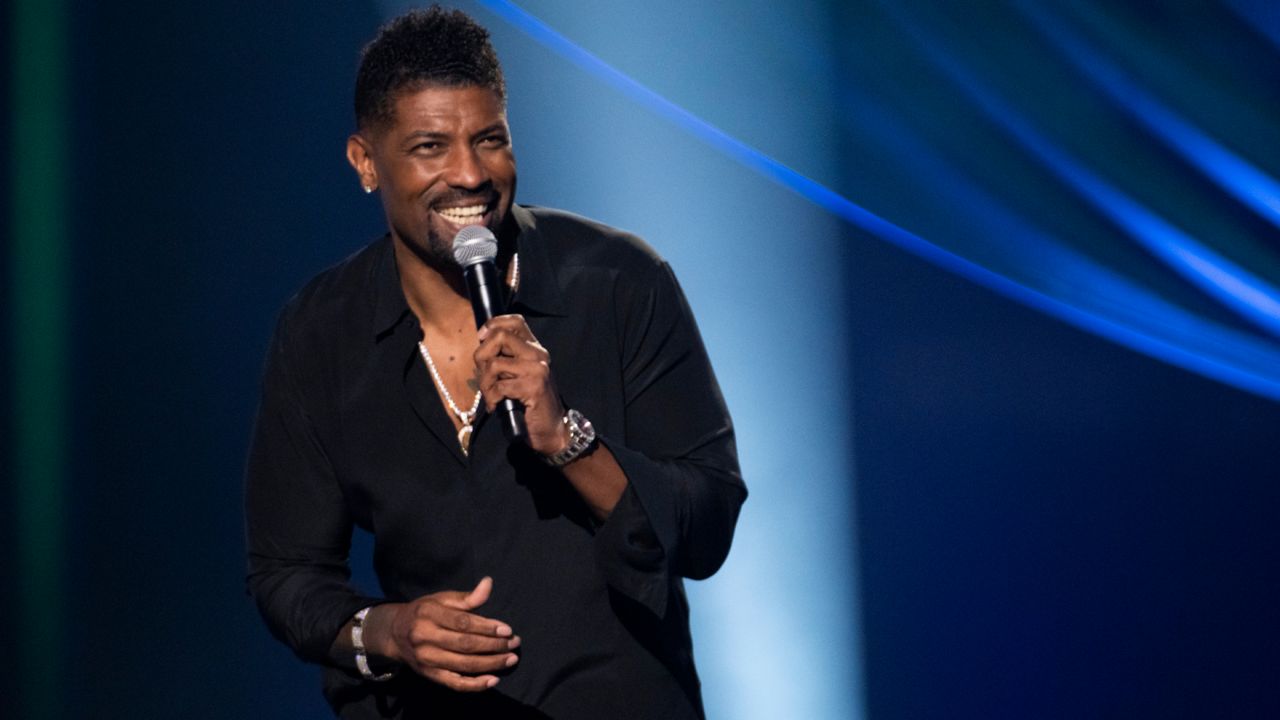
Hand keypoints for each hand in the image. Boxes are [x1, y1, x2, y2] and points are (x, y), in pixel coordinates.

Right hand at [368, 577, 519, 690]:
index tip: (507, 629)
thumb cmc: (424, 612)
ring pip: (464, 665)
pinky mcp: (429, 675)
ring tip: (511, 658)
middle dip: (494, 645)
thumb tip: (488, 583)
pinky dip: (475, 684)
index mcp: (429, 614)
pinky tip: (493, 679)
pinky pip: (455, 683)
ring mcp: (426, 659)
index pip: (462, 623)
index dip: (487, 627)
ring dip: (491, 664)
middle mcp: (425, 637)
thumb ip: (467, 597)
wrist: (395, 633)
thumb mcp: (441, 598)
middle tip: (515, 643)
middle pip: (465, 645)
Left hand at [474, 315, 566, 454]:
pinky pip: (499, 386)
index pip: (515, 320)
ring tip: (490, 395)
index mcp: (535, 348)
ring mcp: (537, 369)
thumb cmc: (530, 403)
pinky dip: (492, 398)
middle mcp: (538, 354)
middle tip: (484, 376)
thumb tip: (481, 343)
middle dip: (481, 357)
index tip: (482, 339)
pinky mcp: (534, 387)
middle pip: (499, 337)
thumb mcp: (518, 374)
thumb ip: (506, 357)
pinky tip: (496, 406)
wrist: (552, 428)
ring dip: (485, 384)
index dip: (493, 324)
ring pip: (494, 363)